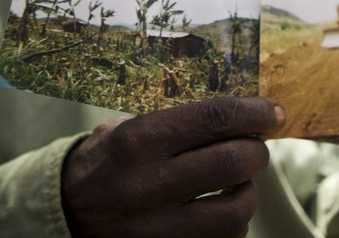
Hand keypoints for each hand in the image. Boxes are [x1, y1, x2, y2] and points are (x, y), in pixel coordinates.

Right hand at [61, 97, 284, 237]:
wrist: (64, 212)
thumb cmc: (107, 160)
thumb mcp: (128, 128)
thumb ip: (179, 122)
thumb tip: (243, 114)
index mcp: (136, 141)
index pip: (214, 118)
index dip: (254, 112)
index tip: (274, 112)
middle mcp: (144, 184)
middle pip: (233, 162)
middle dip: (257, 151)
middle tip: (255, 147)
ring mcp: (153, 228)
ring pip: (236, 211)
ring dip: (248, 192)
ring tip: (237, 182)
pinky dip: (232, 223)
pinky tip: (219, 209)